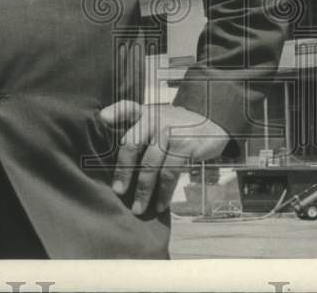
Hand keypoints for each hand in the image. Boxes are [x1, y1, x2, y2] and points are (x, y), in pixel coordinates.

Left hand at [98, 100, 229, 215]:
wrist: (213, 122)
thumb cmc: (177, 127)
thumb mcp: (158, 121)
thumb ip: (138, 132)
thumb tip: (116, 167)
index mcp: (145, 113)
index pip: (126, 108)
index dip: (114, 113)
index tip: (103, 119)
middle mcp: (155, 119)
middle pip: (133, 144)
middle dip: (123, 170)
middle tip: (118, 191)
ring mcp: (171, 131)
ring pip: (151, 164)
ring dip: (143, 190)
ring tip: (137, 208)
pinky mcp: (186, 145)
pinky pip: (170, 173)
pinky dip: (164, 193)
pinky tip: (159, 205)